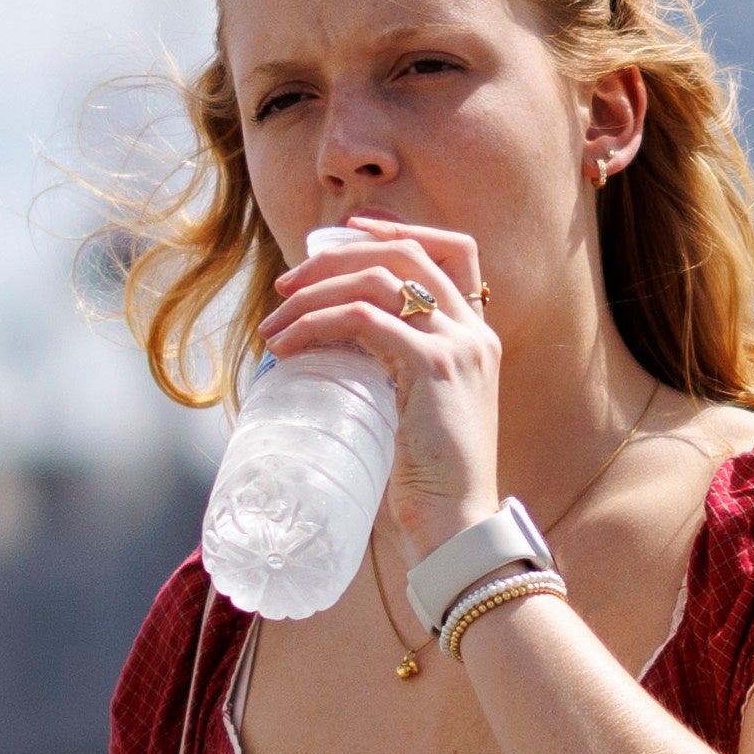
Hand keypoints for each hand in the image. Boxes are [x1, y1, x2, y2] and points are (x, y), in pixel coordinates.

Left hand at [264, 213, 505, 571]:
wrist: (458, 525)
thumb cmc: (433, 480)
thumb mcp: (422, 410)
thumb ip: (399, 372)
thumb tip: (337, 351)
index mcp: (479, 337)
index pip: (455, 250)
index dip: (401, 229)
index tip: (349, 232)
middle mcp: (475, 332)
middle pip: (407, 253)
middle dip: (339, 256)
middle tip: (288, 281)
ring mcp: (458, 346)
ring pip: (378, 280)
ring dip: (315, 291)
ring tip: (275, 321)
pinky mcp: (434, 367)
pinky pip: (364, 319)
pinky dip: (318, 323)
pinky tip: (288, 346)